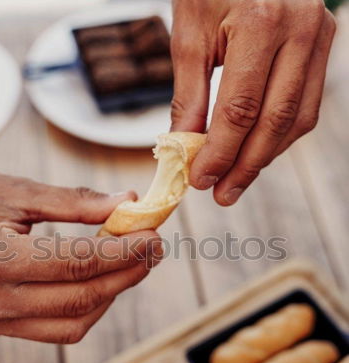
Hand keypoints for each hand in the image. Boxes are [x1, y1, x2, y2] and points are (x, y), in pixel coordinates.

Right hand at [0, 164, 161, 342]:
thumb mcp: (14, 190)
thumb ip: (73, 201)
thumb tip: (125, 202)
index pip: (76, 264)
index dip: (122, 252)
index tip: (152, 237)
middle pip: (79, 298)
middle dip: (126, 275)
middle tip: (153, 250)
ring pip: (72, 324)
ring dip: (110, 296)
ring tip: (131, 265)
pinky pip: (53, 330)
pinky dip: (84, 309)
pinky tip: (99, 283)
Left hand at [171, 0, 335, 204]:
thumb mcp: (189, 35)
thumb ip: (189, 95)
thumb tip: (185, 148)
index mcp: (261, 21)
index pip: (240, 108)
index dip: (220, 152)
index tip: (201, 180)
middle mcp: (300, 29)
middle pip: (274, 120)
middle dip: (246, 166)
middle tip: (222, 195)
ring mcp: (319, 35)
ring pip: (297, 118)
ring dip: (266, 156)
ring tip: (236, 180)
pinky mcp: (324, 43)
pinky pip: (307, 104)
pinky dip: (280, 135)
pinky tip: (257, 151)